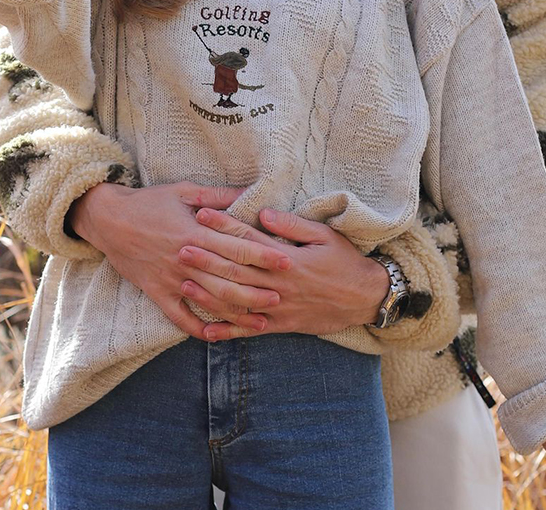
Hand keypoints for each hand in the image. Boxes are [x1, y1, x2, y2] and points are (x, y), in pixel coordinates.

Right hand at [69, 182, 290, 339]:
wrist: (109, 220)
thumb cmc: (149, 202)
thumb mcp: (184, 190)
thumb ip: (217, 195)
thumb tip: (249, 194)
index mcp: (196, 231)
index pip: (236, 247)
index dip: (263, 254)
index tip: (286, 261)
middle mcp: (186, 259)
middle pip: (228, 278)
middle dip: (257, 289)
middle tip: (283, 296)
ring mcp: (171, 279)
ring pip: (209, 301)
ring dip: (237, 313)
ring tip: (261, 321)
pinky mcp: (157, 293)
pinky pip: (179, 317)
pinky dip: (198, 329)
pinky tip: (217, 336)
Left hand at [178, 207, 389, 340]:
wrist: (366, 298)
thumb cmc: (345, 261)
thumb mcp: (324, 235)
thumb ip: (292, 225)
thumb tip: (263, 212)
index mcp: (288, 258)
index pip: (250, 239)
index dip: (225, 226)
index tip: (202, 214)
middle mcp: (279, 284)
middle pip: (237, 270)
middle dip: (208, 258)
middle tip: (180, 248)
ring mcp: (279, 307)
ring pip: (239, 302)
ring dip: (210, 293)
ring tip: (185, 283)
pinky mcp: (282, 325)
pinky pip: (251, 330)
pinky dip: (229, 332)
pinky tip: (206, 331)